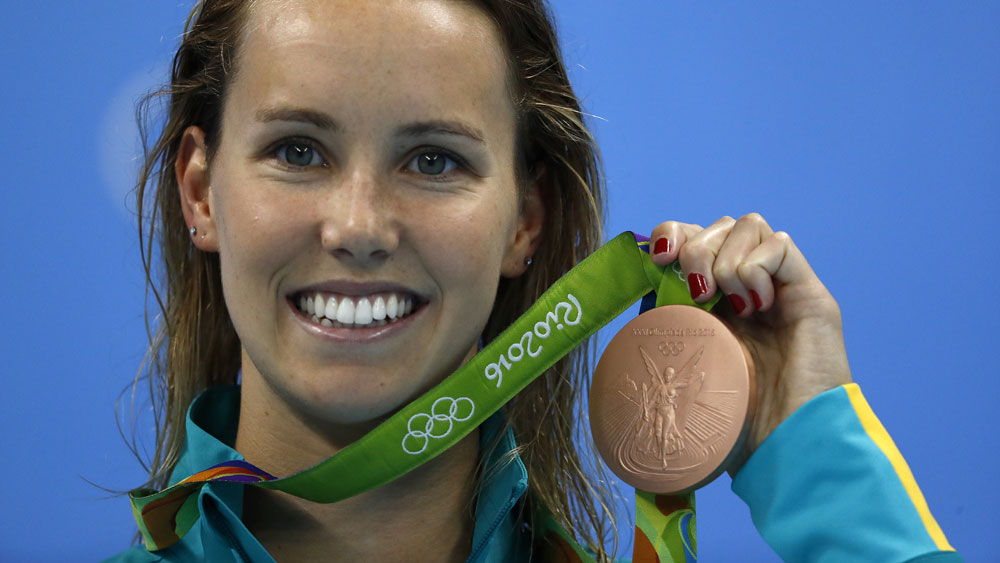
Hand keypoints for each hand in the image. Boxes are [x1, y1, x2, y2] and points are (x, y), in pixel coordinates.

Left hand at [648, 214, 851, 468]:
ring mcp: (780, 288)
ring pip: (747, 225)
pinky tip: (756, 307)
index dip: (673, 235)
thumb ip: (663, 349)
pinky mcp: (809, 293)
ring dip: (723, 259)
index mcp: (715, 304)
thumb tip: (620, 346)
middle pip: (717, 226)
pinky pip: (780, 244)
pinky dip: (756, 268)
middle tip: (696, 294)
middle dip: (695, 248)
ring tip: (728, 304)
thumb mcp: (683, 378)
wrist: (785, 447)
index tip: (658, 260)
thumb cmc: (736, 425)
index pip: (693, 239)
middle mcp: (748, 289)